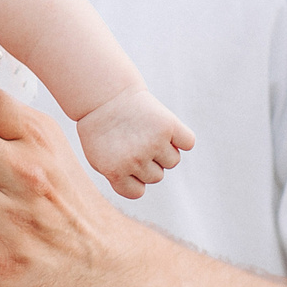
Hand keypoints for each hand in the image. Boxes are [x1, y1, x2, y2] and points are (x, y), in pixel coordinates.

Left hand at [74, 88, 195, 199]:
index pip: (138, 191)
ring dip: (164, 150)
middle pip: (157, 176)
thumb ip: (119, 178)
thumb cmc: (101, 129)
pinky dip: (182, 138)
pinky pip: (188, 142)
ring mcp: (153, 142)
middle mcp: (135, 160)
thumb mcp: (99, 158)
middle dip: (148, 161)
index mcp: (115, 171)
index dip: (133, 178)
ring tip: (147, 132)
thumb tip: (142, 188)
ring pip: (173, 161)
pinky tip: (166, 128)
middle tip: (134, 140)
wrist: (105, 95)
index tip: (125, 161)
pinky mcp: (168, 125)